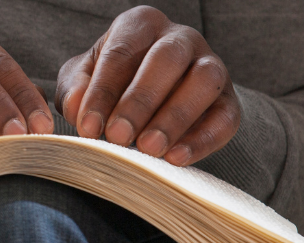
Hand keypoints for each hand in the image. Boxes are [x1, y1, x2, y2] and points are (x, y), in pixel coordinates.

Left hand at [56, 6, 239, 166]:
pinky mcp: (229, 99)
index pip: (122, 52)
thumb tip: (76, 106)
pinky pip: (225, 117)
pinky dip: (203, 139)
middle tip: (118, 137)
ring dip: (175, 117)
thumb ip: (75, 88)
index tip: (88, 126)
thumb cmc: (111, 82)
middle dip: (140, 101)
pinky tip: (176, 158)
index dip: (103, 91)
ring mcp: (211, 64)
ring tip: (148, 148)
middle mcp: (180, 38)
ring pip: (204, 81)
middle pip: (166, 59)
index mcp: (141, 24)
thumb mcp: (83, 78)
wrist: (150, 99)